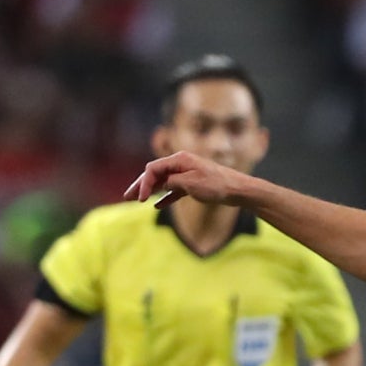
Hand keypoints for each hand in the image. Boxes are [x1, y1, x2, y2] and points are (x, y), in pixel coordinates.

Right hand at [128, 151, 248, 208]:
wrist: (238, 190)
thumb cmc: (217, 185)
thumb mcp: (190, 184)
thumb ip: (172, 183)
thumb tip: (162, 184)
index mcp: (179, 160)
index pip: (153, 169)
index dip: (144, 183)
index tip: (140, 199)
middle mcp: (181, 164)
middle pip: (155, 173)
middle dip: (141, 185)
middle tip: (127, 197)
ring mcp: (187, 173)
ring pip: (163, 182)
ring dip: (150, 191)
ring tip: (136, 200)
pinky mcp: (193, 184)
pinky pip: (174, 190)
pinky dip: (165, 197)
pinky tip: (157, 206)